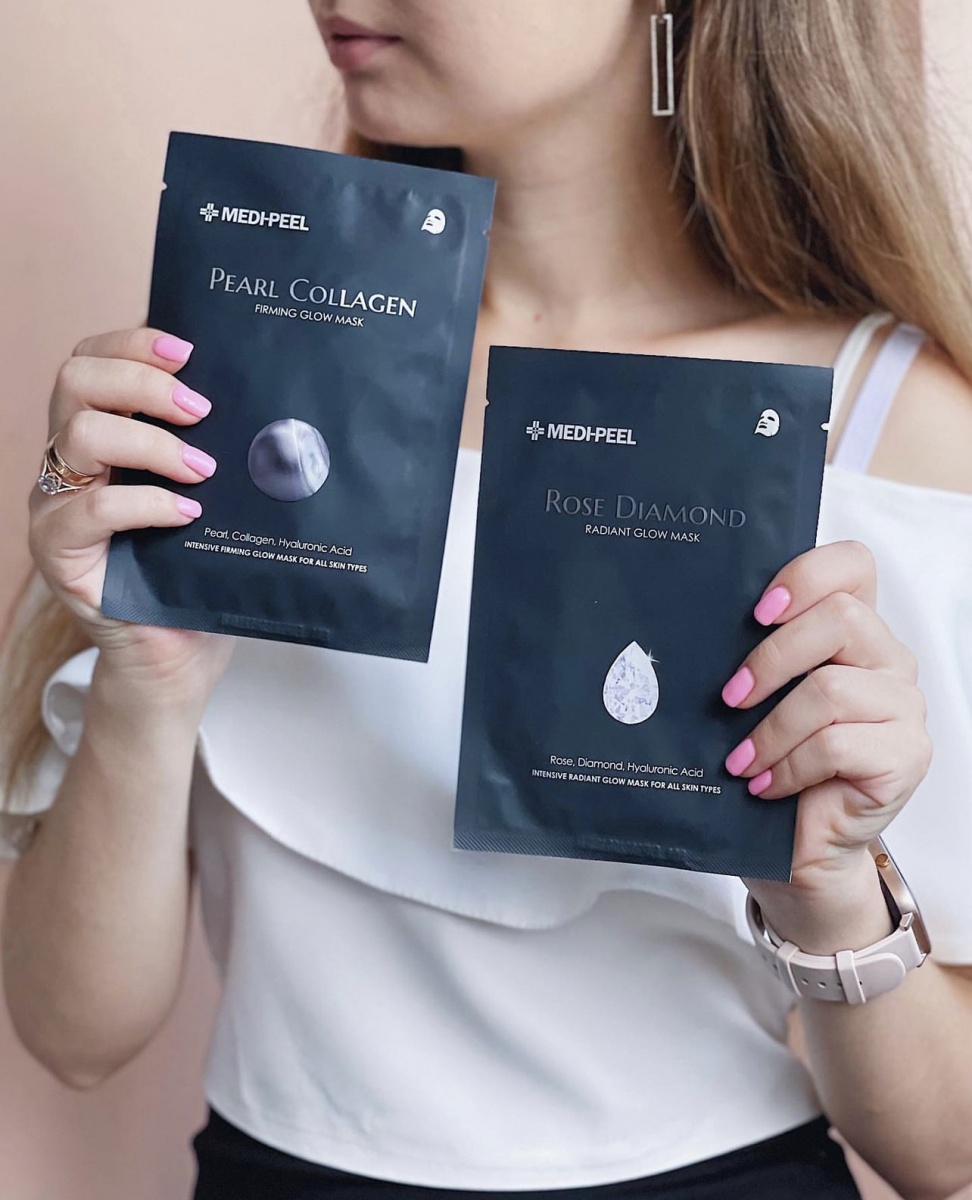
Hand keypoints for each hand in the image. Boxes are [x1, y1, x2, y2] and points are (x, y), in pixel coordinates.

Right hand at [27, 327, 234, 702]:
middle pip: (75, 379)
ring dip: (150, 442)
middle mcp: (68, 462)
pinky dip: (145, 503)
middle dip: (143, 381)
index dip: (134, 343)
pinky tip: (187, 513)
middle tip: (202, 410)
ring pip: (79, 435)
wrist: (180, 652)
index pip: (93, 359)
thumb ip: (213, 446)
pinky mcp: (59, 553)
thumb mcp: (210, 495)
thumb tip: (269, 400)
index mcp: (100, 433)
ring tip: (203, 469)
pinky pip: (90, 510)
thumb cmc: (197, 567)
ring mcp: (55, 505)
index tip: (191, 350)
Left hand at [720, 541, 931, 899]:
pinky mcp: (906, 756)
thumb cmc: (775, 764)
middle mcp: (889, 660)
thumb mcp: (760, 698)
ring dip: (771, 728)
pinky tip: (764, 783)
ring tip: (740, 759)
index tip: (757, 611)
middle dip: (771, 658)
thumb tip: (690, 627)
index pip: (853, 564)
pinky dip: (788, 765)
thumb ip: (752, 653)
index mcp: (855, 631)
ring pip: (830, 689)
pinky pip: (836, 744)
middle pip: (841, 619)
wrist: (800, 845)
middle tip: (730, 697)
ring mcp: (904, 708)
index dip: (807, 573)